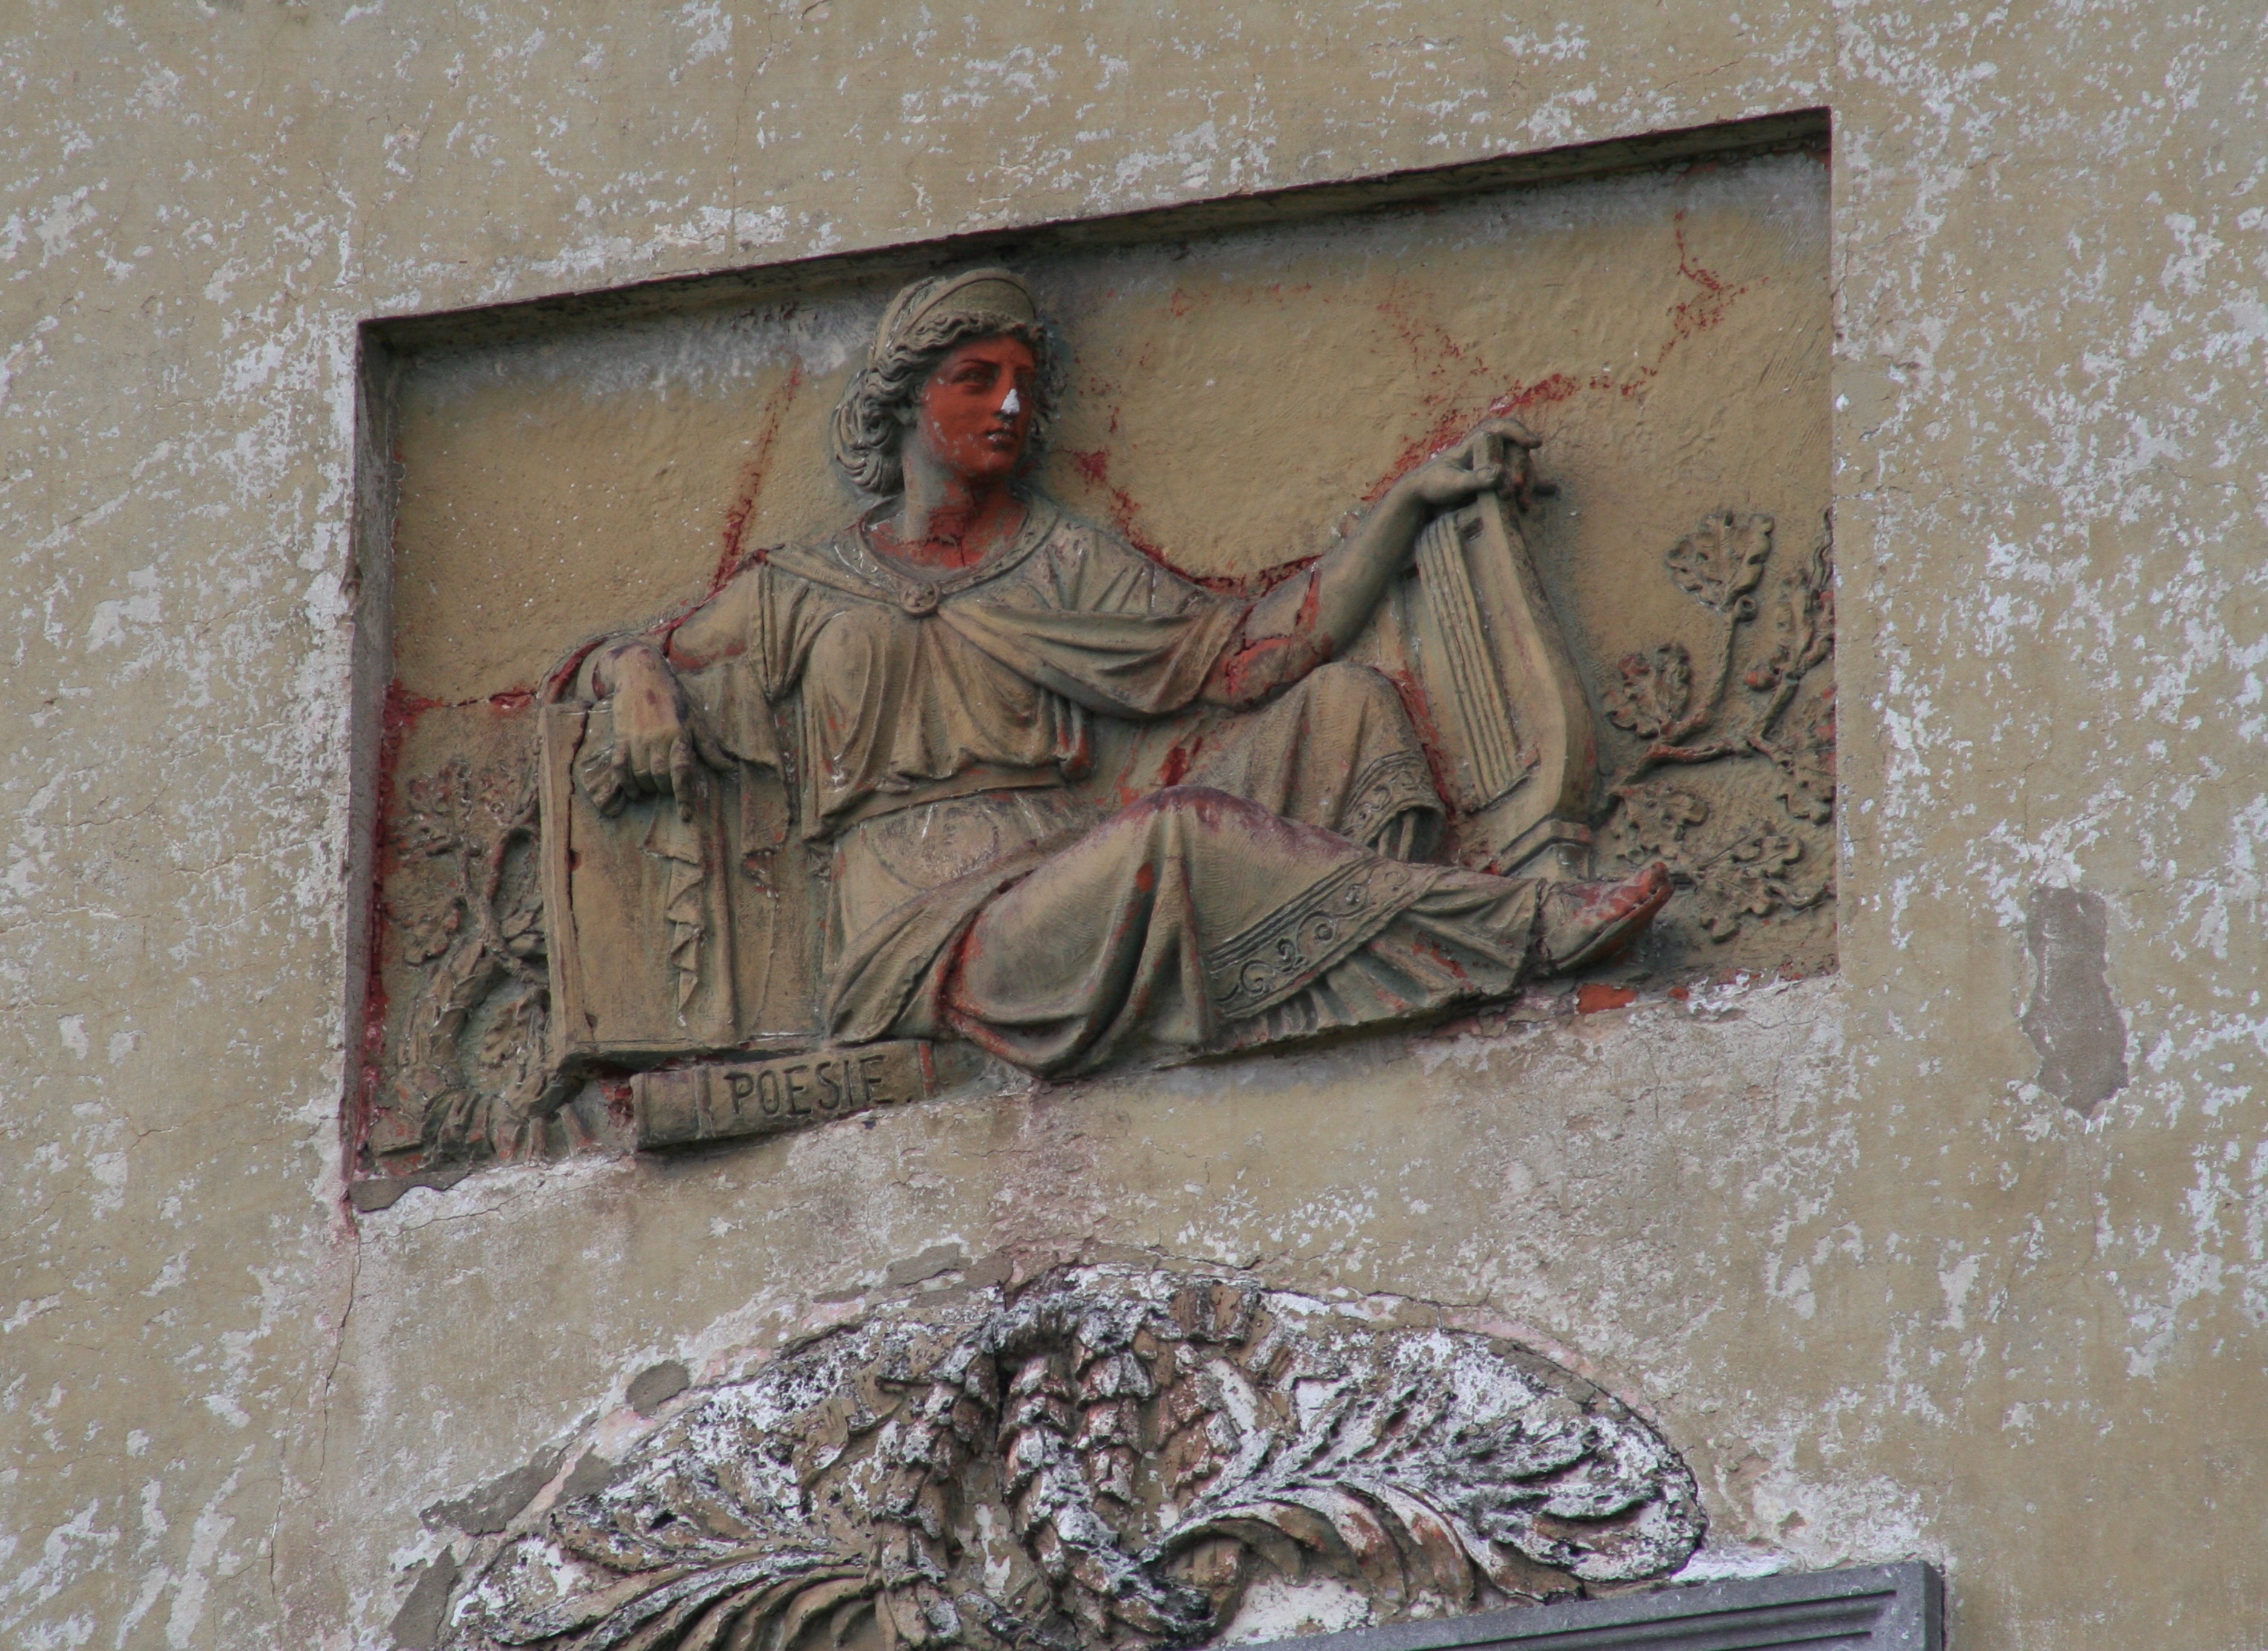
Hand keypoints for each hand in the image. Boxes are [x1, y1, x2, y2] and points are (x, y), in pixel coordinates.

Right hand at [597, 643, 725, 817]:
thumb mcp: (696, 718)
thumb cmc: (674, 696)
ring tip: (653, 789)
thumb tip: (728, 767)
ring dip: (648, 788)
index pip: (682, 772)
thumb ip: (709, 746)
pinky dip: (626, 783)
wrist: (642, 673)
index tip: (686, 815)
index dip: (684, 797)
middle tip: (670, 790)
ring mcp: (637, 739)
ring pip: (641, 775)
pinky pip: (620, 767)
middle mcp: (658, 739)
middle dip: (666, 790)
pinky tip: (633, 792)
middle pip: (660, 778)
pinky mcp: (621, 737)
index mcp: (680, 735)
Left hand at [1390, 417, 1541, 512]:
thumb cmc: (1433, 485)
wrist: (1424, 497)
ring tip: (1523, 505)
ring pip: (1521, 467)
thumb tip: (1500, 474)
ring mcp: (1496, 466)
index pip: (1501, 428)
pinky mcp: (1498, 482)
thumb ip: (1474, 479)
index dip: (1519, 433)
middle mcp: (1489, 452)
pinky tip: (1550, 489)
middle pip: (1516, 452)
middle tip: (1514, 490)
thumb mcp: (1450, 484)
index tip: (1534, 445)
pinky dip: (1533, 486)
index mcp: (1475, 444)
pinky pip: (1520, 481)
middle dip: (1520, 469)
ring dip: (1527, 484)